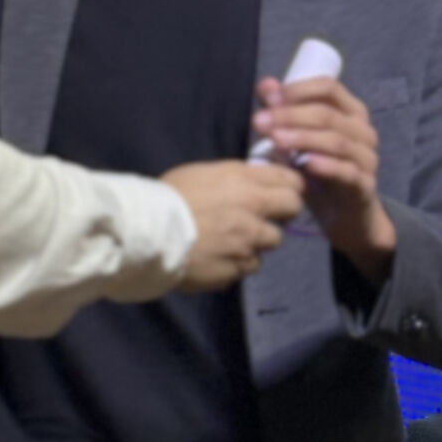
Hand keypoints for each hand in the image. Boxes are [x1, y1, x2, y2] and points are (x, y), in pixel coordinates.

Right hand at [165, 160, 304, 291]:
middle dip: (283, 212)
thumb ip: (235, 178)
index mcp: (244, 180)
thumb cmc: (169, 197)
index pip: (291, 180)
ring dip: (258, 241)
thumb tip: (254, 183)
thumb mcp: (204, 173)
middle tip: (266, 217)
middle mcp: (253, 209)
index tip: (282, 192)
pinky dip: (239, 262)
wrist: (149, 233)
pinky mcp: (237, 268)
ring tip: (234, 241)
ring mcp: (248, 242)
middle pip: (292, 209)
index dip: (290, 187)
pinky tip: (220, 258)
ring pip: (272, 242)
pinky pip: (250, 266)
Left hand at [250, 73, 395, 283]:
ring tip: (275, 140)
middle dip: (290, 115)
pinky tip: (305, 163)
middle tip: (260, 122)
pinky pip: (348, 172)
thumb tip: (265, 85)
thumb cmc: (319, 173)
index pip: (328, 88)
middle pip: (328, 114)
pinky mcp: (365, 186)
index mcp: (351, 112)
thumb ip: (284, 114)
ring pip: (337, 141)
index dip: (298, 90)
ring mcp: (368, 158)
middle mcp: (363, 131)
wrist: (344, 217)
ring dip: (303, 138)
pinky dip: (326, 166)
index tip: (268, 98)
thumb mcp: (300, 142)